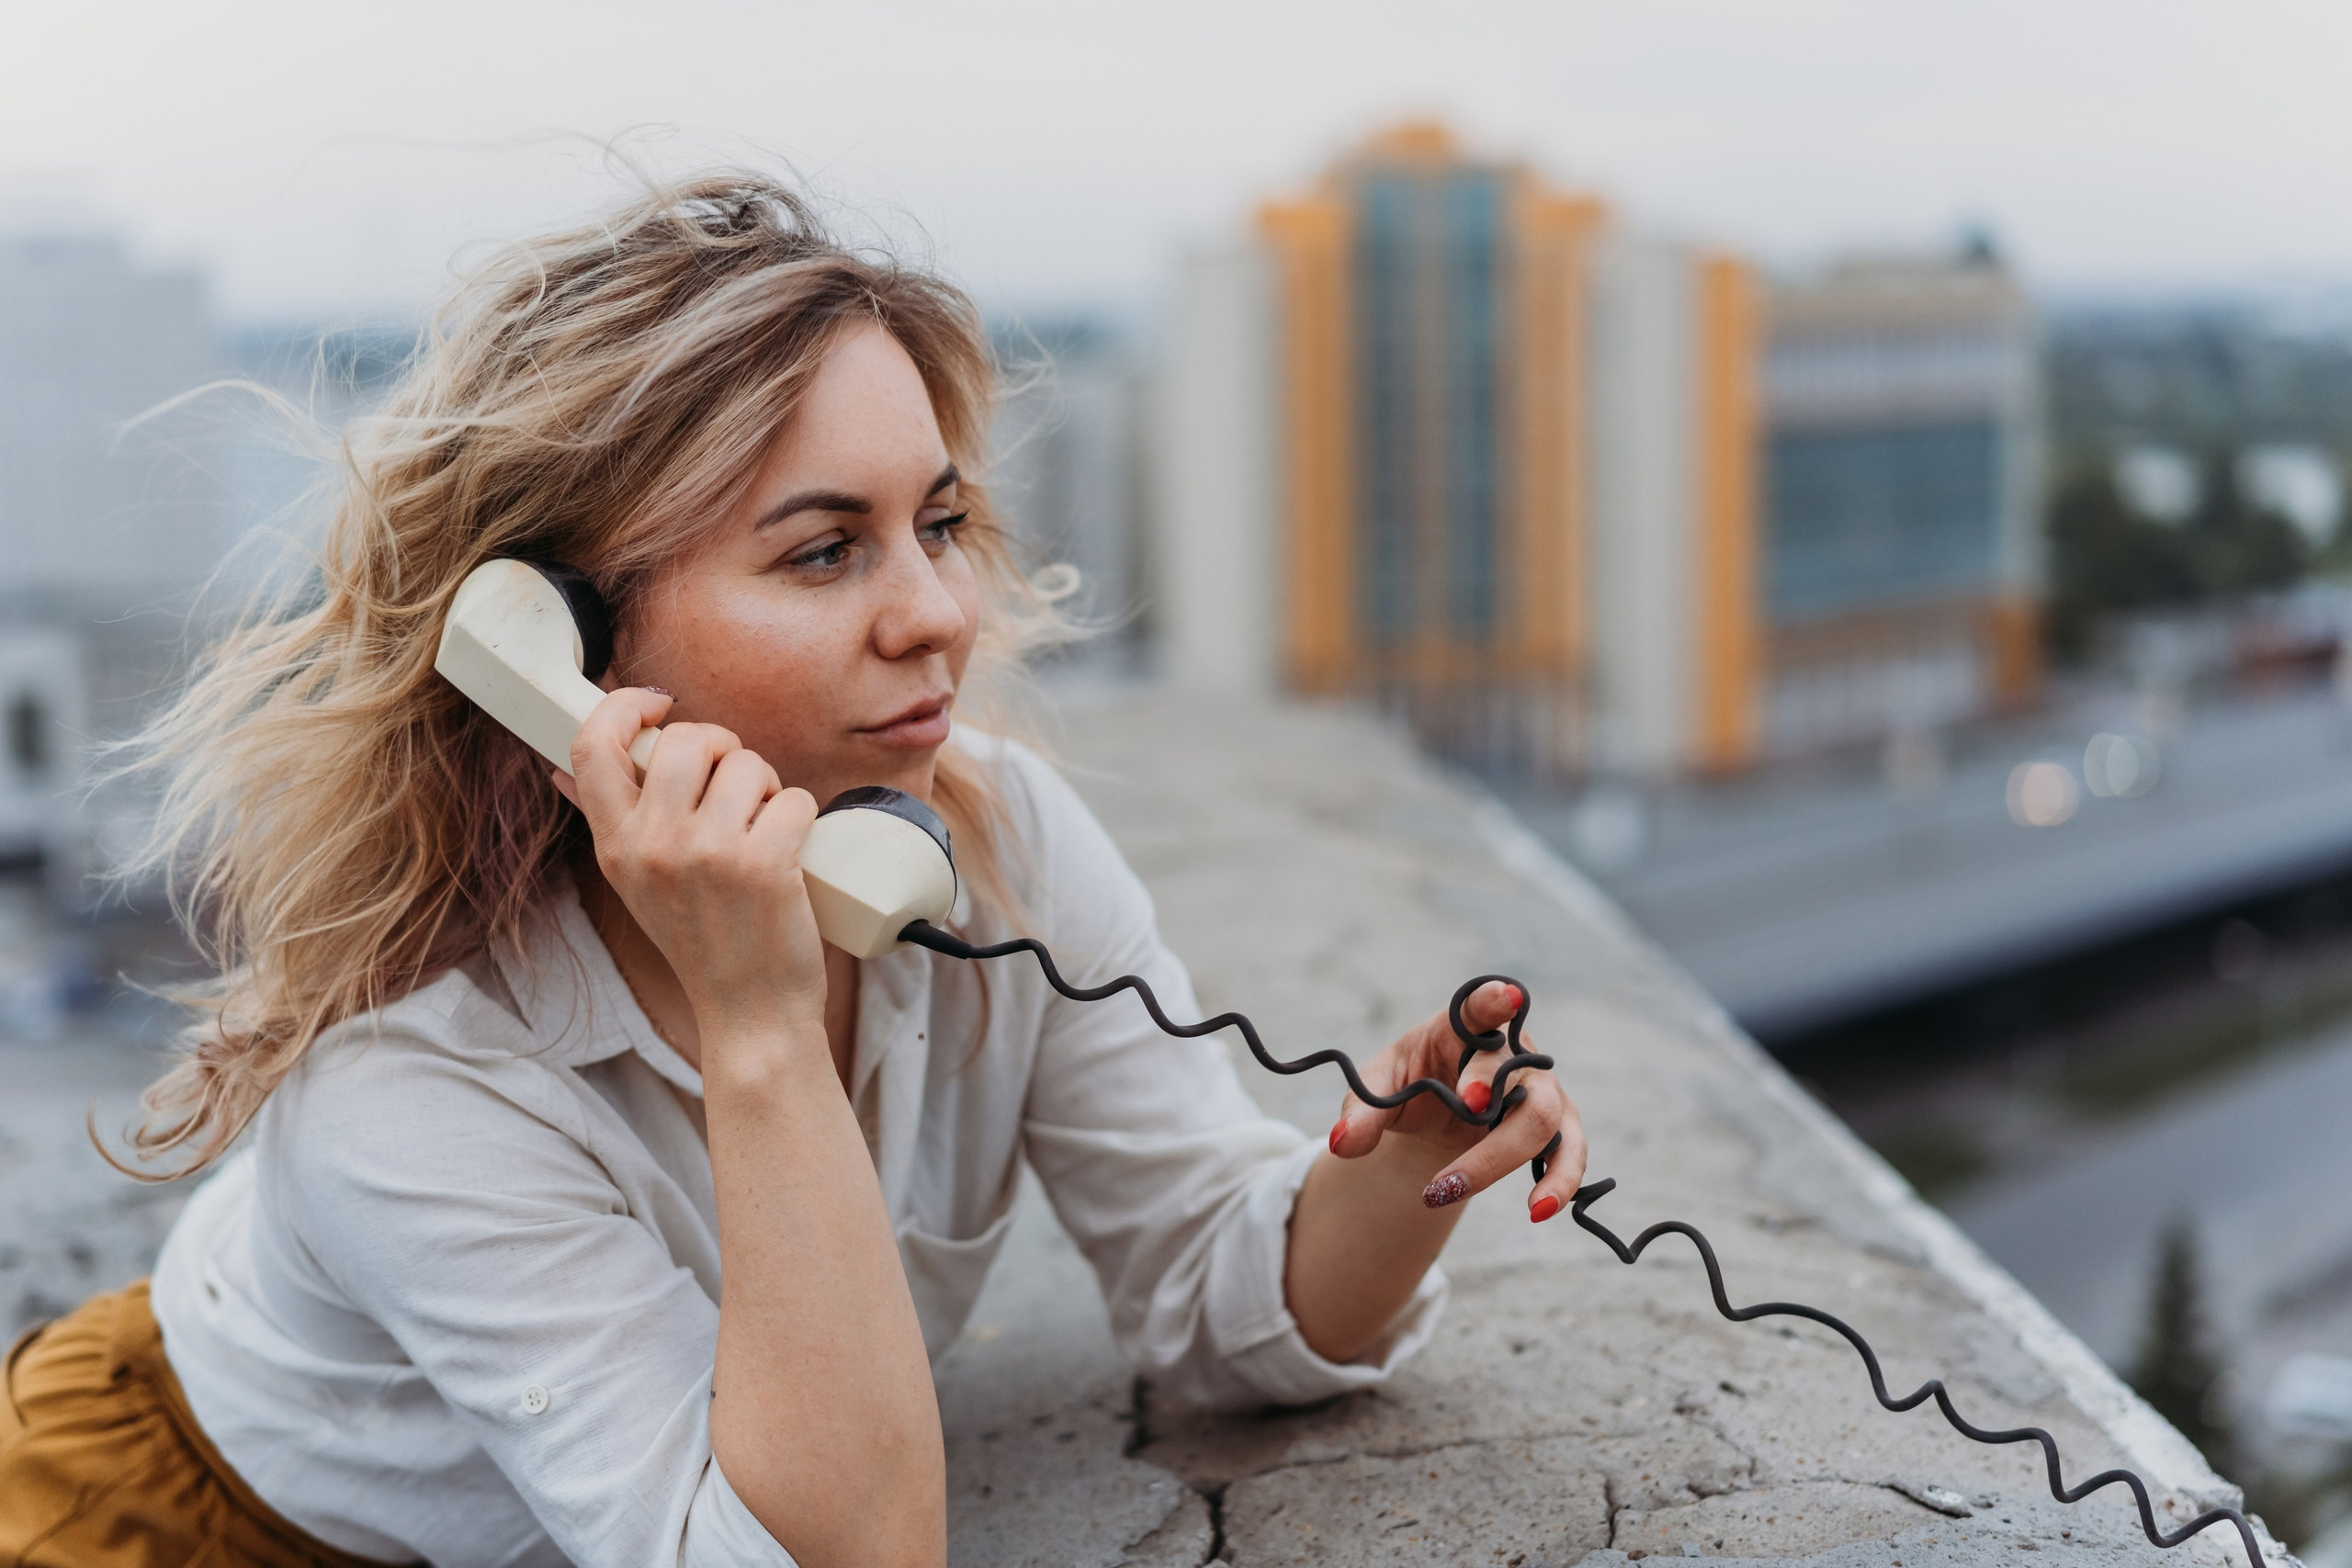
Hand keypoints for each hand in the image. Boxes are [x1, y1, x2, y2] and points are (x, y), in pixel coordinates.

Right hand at [556, 687, 827, 1038]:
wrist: (750, 1013)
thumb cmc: (702, 941)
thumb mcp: (636, 883)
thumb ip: (611, 820)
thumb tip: (563, 768)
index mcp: (615, 845)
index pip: (591, 745)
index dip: (624, 707)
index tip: (657, 705)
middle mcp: (653, 846)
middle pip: (685, 738)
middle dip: (723, 747)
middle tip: (736, 784)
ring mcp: (708, 854)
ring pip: (748, 763)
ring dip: (767, 787)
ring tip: (763, 827)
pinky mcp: (764, 865)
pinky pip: (794, 798)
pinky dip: (803, 817)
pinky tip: (791, 851)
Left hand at [1326, 980, 1588, 1222]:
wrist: (1439, 1112)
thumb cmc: (1413, 1084)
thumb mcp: (1378, 1089)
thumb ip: (1361, 1112)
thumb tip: (1342, 1143)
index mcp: (1466, 1027)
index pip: (1482, 1006)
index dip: (1494, 1000)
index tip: (1505, 996)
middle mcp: (1513, 1052)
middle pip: (1515, 1073)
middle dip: (1493, 1090)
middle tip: (1467, 1106)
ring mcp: (1541, 1089)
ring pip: (1545, 1118)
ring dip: (1507, 1156)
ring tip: (1469, 1190)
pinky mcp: (1556, 1127)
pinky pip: (1569, 1152)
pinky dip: (1561, 1181)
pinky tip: (1540, 1210)